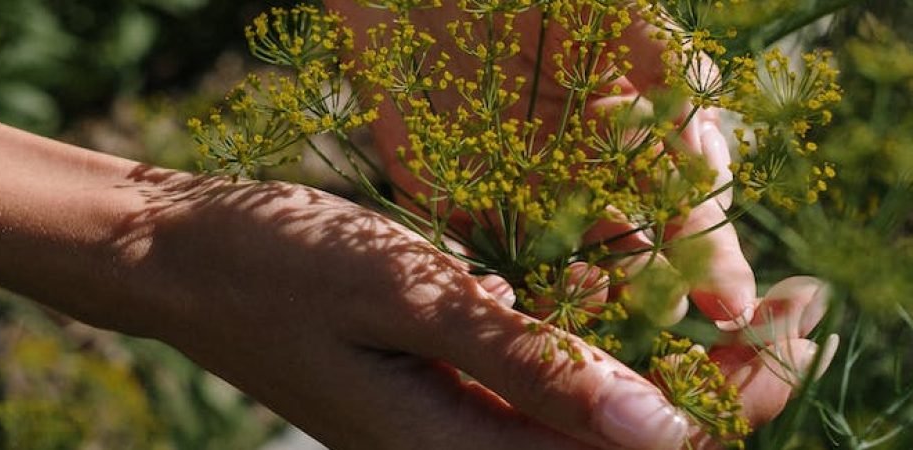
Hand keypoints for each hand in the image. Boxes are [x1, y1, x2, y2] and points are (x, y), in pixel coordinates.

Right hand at [92, 168, 830, 449]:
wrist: (181, 259)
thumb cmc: (278, 266)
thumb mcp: (409, 299)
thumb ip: (529, 366)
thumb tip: (660, 429)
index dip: (727, 404)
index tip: (795, 333)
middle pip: (614, 446)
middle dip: (718, 388)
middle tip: (791, 312)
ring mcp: (443, 428)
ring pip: (581, 419)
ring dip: (662, 366)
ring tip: (730, 307)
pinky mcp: (434, 394)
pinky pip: (535, 388)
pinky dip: (592, 351)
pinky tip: (619, 303)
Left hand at [326, 0, 754, 327]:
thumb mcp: (609, 14)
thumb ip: (661, 57)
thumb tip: (708, 114)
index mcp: (633, 136)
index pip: (687, 206)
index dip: (711, 254)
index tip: (729, 304)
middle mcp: (586, 177)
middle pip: (636, 254)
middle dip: (656, 292)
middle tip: (668, 319)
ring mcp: (523, 198)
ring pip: (569, 271)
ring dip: (590, 300)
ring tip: (602, 318)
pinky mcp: (457, 207)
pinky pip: (490, 265)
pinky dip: (512, 292)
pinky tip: (531, 305)